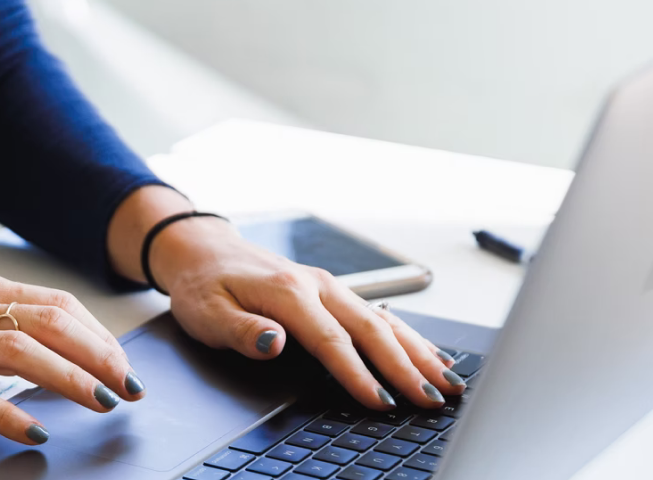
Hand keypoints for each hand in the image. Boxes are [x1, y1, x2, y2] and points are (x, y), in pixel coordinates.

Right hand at [0, 271, 142, 445]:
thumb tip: (51, 351)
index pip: (55, 303)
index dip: (98, 334)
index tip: (122, 363)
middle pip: (51, 322)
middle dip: (101, 355)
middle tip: (129, 386)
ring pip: (25, 351)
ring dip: (73, 378)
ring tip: (101, 402)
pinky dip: (13, 414)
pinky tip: (35, 432)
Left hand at [148, 217, 462, 409]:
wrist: (204, 250)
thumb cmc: (204, 285)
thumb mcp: (207, 313)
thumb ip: (243, 331)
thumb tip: (275, 342)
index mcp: (288, 292)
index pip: (332, 341)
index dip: (359, 374)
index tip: (381, 402)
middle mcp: (317, 285)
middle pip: (372, 330)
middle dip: (407, 367)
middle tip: (433, 399)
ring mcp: (330, 286)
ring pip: (384, 321)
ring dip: (419, 352)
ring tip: (448, 382)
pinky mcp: (334, 291)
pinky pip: (380, 314)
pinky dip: (409, 336)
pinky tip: (430, 355)